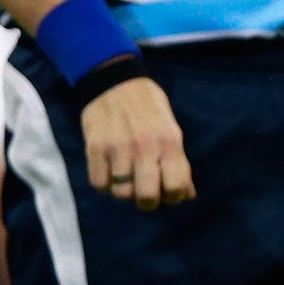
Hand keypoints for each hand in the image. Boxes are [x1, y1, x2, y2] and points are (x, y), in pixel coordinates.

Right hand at [82, 76, 195, 211]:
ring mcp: (118, 148)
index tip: (168, 193)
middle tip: (146, 193)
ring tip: (127, 178)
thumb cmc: (149, 108)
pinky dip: (105, 183)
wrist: (114, 82)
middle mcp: (145, 146)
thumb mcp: (171, 129)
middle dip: (148, 201)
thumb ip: (179, 162)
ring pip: (121, 193)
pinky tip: (110, 171)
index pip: (176, 186)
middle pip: (147, 197)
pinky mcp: (95, 148)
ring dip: (125, 191)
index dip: (174, 197)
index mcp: (169, 141)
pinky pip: (99, 184)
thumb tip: (188, 195)